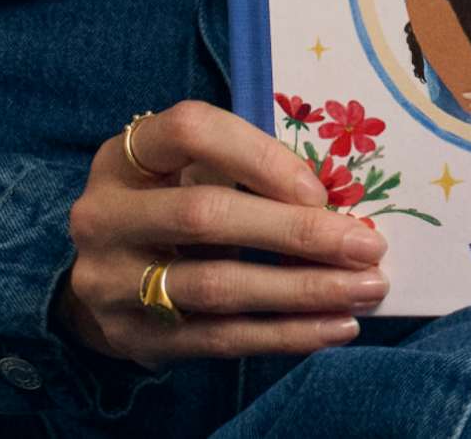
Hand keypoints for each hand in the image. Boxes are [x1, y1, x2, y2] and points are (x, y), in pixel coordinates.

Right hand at [58, 100, 389, 363]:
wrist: (103, 275)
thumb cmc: (168, 201)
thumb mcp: (187, 168)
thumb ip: (242, 170)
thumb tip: (333, 201)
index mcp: (124, 155)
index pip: (192, 132)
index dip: (260, 156)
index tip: (321, 189)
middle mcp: (106, 215)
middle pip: (206, 217)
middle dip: (296, 233)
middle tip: (366, 246)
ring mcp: (112, 282)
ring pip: (217, 286)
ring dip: (301, 292)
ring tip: (364, 291)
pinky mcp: (132, 338)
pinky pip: (218, 338)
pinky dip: (283, 334)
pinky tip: (332, 328)